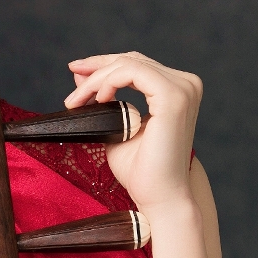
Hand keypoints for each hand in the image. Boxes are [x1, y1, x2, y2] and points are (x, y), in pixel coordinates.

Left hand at [64, 52, 202, 212]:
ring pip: (128, 65)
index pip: (136, 65)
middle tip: (71, 83)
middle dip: (96, 68)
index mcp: (177, 90)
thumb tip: (80, 73)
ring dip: (96, 80)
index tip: (75, 70)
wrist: (158, 197)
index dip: (103, 64)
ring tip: (76, 102)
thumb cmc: (139, 170)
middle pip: (131, 60)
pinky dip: (107, 82)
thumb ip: (102, 97)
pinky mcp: (173, 96)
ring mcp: (183, 89)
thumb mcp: (114, 125)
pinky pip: (131, 73)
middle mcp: (186, 85)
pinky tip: (96, 99)